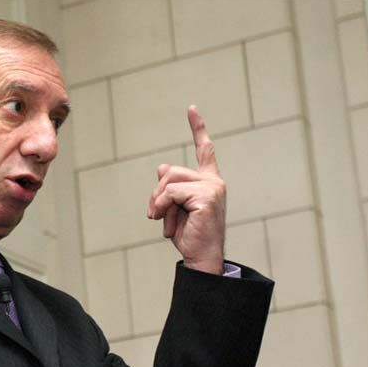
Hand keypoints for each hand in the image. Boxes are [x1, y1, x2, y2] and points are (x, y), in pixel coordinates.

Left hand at [147, 105, 225, 274]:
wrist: (200, 257)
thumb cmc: (188, 235)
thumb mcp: (174, 207)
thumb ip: (170, 187)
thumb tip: (161, 167)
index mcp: (208, 181)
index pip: (204, 150)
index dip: (198, 128)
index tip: (191, 109)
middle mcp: (213, 181)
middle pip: (169, 171)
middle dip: (156, 193)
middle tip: (154, 214)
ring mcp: (212, 187)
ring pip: (168, 181)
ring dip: (158, 202)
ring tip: (160, 220)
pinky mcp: (206, 196)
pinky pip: (171, 193)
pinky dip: (162, 208)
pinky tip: (166, 223)